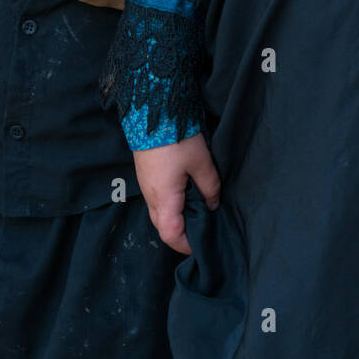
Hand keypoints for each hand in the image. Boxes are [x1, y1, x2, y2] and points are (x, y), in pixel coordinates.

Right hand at [133, 134, 221, 254]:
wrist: (151, 112)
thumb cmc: (177, 139)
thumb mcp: (201, 163)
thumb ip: (210, 187)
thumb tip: (212, 205)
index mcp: (164, 198)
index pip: (171, 235)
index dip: (186, 245)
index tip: (201, 245)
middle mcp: (151, 197)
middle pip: (163, 227)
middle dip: (182, 234)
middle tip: (203, 229)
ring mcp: (145, 186)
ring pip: (159, 214)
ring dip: (176, 219)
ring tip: (197, 212)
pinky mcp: (146, 176)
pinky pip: (157, 201)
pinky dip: (170, 206)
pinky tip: (186, 195)